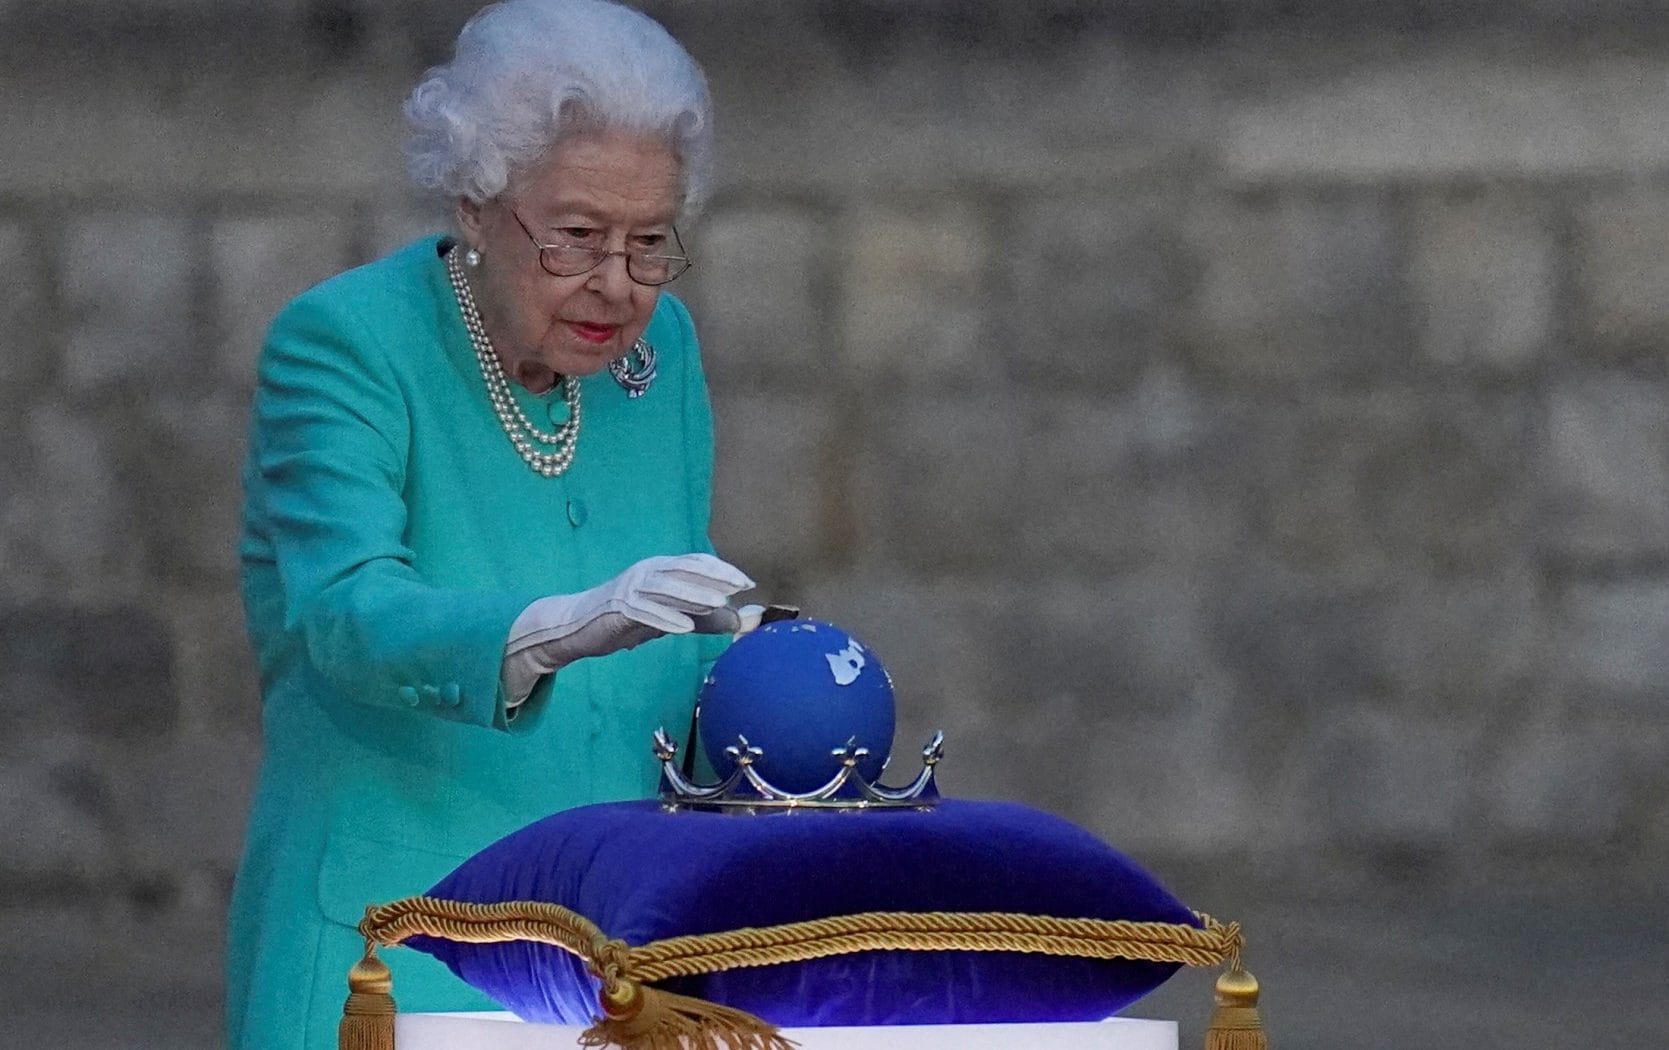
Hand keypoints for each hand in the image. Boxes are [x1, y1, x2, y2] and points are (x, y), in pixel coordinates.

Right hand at [501, 554, 753, 704]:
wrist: (578, 626)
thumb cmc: (627, 619)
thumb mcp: (671, 618)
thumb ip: (704, 620)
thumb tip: (739, 622)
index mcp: (661, 569)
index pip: (695, 562)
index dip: (721, 570)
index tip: (747, 582)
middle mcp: (647, 571)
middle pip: (683, 569)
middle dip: (713, 576)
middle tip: (739, 586)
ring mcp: (630, 587)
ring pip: (665, 587)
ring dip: (692, 594)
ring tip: (718, 603)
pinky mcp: (616, 607)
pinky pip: (643, 611)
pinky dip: (664, 618)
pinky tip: (685, 628)